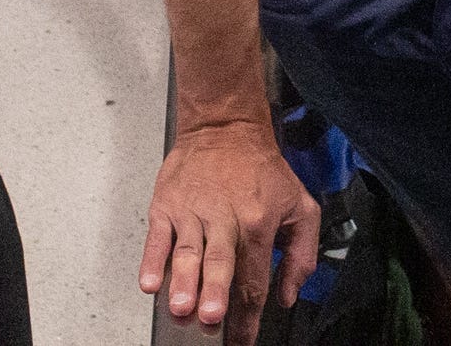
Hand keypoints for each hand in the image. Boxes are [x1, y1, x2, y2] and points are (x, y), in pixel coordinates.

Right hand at [139, 122, 320, 344]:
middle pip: (220, 264)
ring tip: (180, 306)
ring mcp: (193, 212)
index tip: (242, 340)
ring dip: (183, 281)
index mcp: (258, 222)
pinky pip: (158, 237)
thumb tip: (288, 294)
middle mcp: (225, 218)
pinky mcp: (167, 205)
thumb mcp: (299, 205)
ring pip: (188, 253)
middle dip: (214, 293)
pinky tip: (149, 282)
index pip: (253, 278)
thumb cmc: (261, 169)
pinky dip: (151, 261)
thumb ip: (301, 253)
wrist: (225, 126)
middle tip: (210, 318)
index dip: (248, 315)